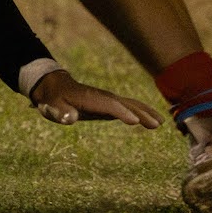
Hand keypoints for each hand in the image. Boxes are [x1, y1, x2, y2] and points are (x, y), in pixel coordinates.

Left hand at [28, 69, 162, 128]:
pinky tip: (154, 120)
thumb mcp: (50, 107)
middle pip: (124, 104)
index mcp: (88, 98)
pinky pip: (130, 107)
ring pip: (130, 104)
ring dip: (146, 112)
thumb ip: (59, 113)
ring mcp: (108, 99)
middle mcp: (102, 97)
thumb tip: (69, 117)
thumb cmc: (53, 100)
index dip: (121, 112)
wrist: (55, 88)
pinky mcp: (111, 104)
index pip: (108, 105)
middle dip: (140, 113)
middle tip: (156, 124)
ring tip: (160, 123)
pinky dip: (143, 112)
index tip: (135, 121)